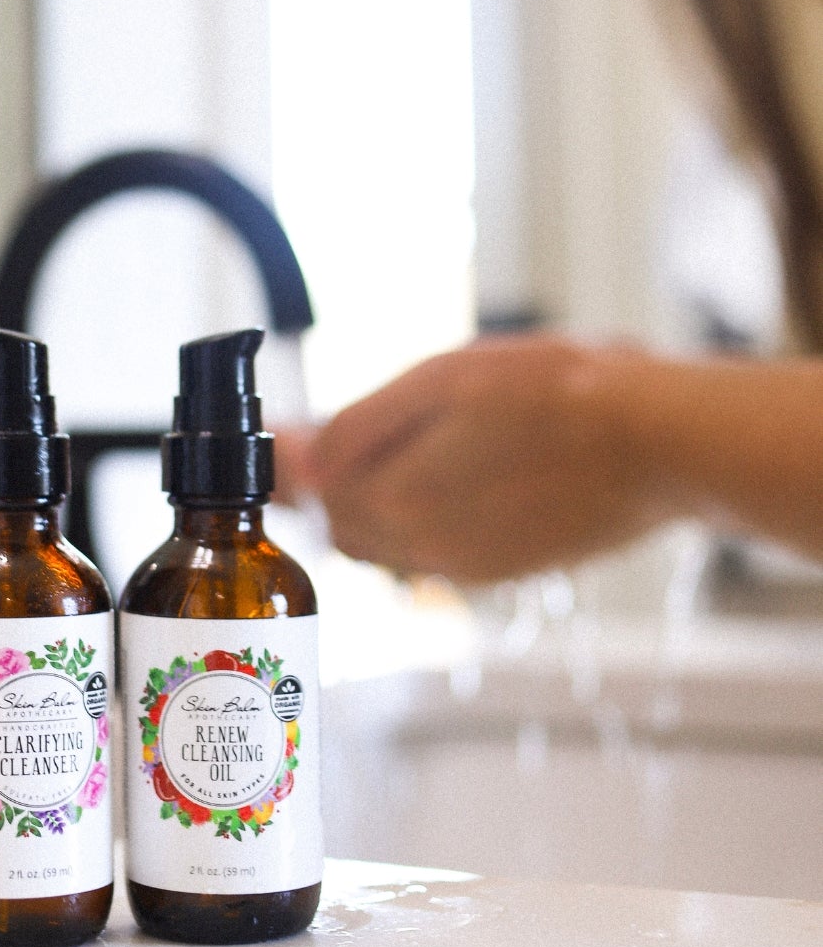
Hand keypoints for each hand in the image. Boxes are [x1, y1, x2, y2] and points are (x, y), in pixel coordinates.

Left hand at [286, 336, 677, 582]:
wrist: (657, 443)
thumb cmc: (555, 394)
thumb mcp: (444, 380)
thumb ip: (363, 426)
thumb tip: (302, 461)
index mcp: (401, 502)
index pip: (314, 493)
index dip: (298, 458)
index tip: (289, 432)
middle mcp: (427, 550)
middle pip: (344, 524)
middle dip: (332, 483)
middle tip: (334, 434)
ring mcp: (468, 566)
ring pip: (385, 542)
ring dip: (373, 501)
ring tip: (395, 447)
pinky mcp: (504, 567)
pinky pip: (432, 549)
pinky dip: (419, 515)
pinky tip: (449, 471)